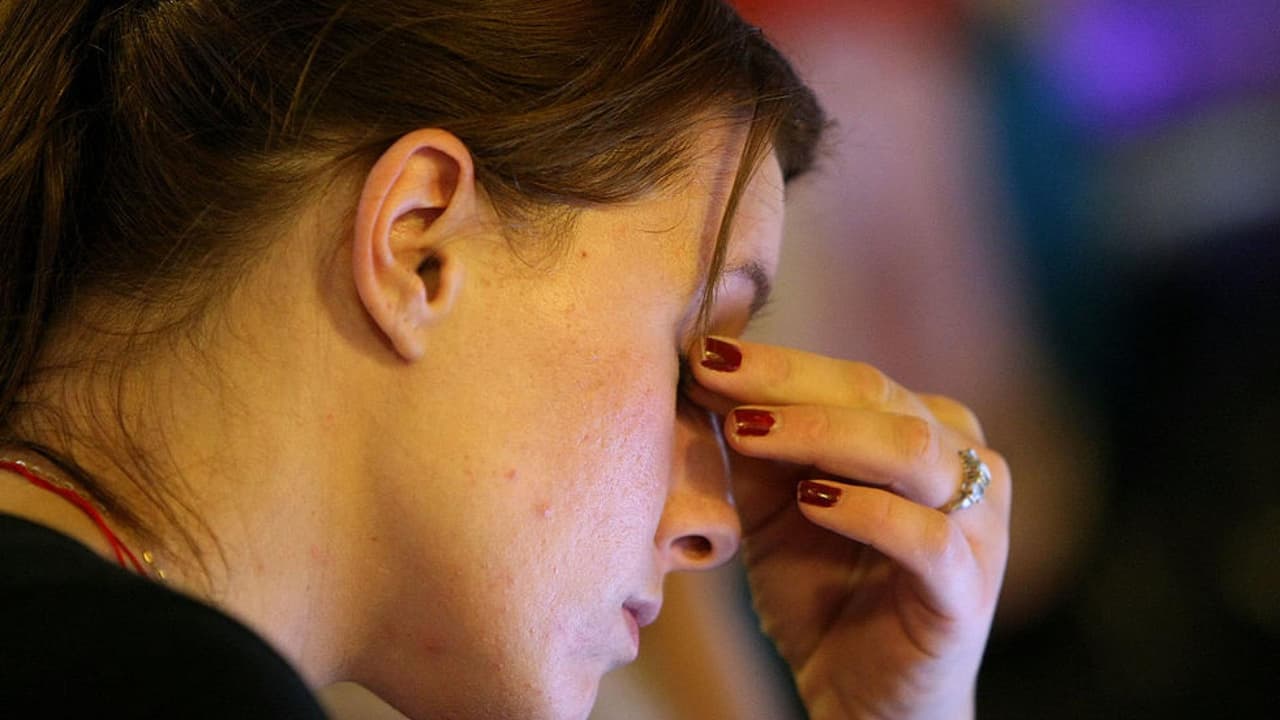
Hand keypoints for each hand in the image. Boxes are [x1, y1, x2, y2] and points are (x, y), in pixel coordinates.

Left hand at [687, 337, 1010, 719]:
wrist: (861, 697)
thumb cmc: (822, 590)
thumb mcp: (775, 507)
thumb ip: (756, 447)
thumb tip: (705, 371)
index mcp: (925, 429)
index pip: (850, 377)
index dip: (775, 362)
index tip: (702, 350)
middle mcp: (963, 461)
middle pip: (878, 396)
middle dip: (787, 381)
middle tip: (713, 373)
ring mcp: (977, 523)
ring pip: (911, 448)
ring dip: (822, 433)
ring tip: (748, 432)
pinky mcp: (969, 588)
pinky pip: (928, 536)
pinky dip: (867, 511)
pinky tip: (812, 502)